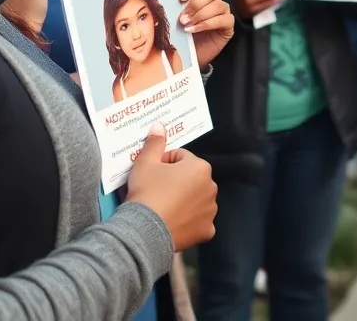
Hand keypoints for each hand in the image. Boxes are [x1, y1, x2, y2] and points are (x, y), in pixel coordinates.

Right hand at [126, 122, 218, 250]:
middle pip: (190, 179)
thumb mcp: (145, 162)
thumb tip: (160, 126)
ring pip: (195, 200)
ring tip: (163, 208)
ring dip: (184, 201)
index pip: (180, 158)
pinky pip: (198, 221)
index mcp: (200, 167)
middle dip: (176, 182)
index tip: (151, 174)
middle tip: (155, 192)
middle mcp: (211, 187)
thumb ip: (155, 142)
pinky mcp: (206, 230)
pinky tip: (174, 223)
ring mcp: (211, 210)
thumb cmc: (147, 192)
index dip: (163, 164)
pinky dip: (188, 222)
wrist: (144, 231)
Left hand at [177, 0, 234, 68]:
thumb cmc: (180, 34)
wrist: (186, 56)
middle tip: (182, 17)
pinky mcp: (228, 25)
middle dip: (195, 4)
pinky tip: (193, 30)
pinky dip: (206, 24)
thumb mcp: (174, 17)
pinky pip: (223, 19)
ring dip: (199, 15)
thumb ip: (176, 5)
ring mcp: (223, 12)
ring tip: (186, 25)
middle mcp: (214, 0)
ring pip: (217, 5)